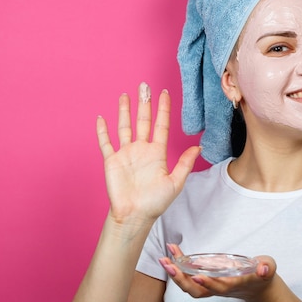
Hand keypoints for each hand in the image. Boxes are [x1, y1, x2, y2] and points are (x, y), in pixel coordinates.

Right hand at [96, 83, 200, 225]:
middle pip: (143, 121)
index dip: (163, 109)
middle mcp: (142, 149)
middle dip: (144, 103)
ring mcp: (126, 153)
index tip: (165, 93)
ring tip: (125, 95)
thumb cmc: (156, 202)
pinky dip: (103, 130)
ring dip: (124, 111)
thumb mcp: (176, 182)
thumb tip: (199, 147)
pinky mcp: (112, 161)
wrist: (136, 215)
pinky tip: (101, 117)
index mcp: (157, 153)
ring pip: (125, 126)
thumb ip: (185, 163)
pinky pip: (106, 142)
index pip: (161, 125)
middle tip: (144, 86)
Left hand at [159, 244, 276, 301]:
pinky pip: (190, 277)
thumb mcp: (268, 268)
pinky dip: (180, 267)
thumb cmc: (262, 275)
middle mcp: (220, 288)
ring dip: (176, 275)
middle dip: (182, 280)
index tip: (197, 275)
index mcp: (234, 285)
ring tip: (165, 259)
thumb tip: (263, 268)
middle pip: (198, 291)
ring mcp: (212, 286)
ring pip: (190, 287)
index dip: (208, 283)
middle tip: (170, 266)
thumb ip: (266, 268)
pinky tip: (173, 254)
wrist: (258, 287)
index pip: (219, 287)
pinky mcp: (207, 280)